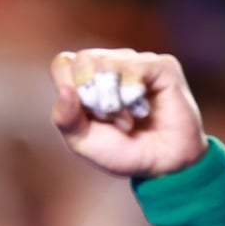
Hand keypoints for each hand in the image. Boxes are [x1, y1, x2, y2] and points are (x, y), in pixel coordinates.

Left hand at [50, 48, 207, 176]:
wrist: (160, 166)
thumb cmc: (120, 152)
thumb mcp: (82, 142)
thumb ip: (65, 118)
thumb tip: (65, 90)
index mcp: (87, 79)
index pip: (63, 63)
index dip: (68, 87)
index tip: (85, 113)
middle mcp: (111, 64)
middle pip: (83, 59)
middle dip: (90, 96)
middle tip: (108, 119)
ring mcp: (136, 62)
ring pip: (106, 63)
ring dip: (113, 102)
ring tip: (127, 121)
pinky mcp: (161, 66)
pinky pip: (133, 69)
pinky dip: (131, 96)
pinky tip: (141, 112)